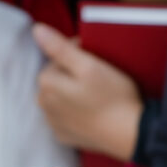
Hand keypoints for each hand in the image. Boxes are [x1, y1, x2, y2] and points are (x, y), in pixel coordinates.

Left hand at [34, 23, 143, 160]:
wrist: (129, 133)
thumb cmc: (112, 97)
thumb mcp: (88, 66)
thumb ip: (60, 48)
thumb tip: (37, 30)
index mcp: (46, 83)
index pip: (56, 58)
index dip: (77, 53)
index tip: (95, 56)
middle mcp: (43, 104)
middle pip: (56, 78)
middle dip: (72, 73)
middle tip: (98, 75)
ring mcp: (53, 123)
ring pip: (59, 97)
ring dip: (72, 92)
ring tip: (95, 93)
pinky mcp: (64, 136)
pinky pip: (65, 116)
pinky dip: (74, 111)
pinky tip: (91, 110)